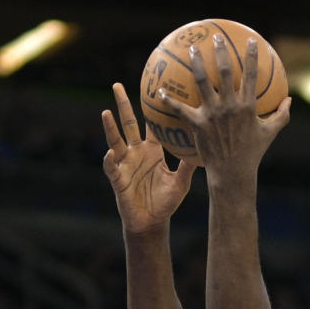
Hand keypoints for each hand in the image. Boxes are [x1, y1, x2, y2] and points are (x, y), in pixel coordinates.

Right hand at [102, 82, 195, 235]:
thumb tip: (203, 147)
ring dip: (110, 128)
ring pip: (115, 141)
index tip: (153, 88)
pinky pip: (112, 168)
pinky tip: (111, 154)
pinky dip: (110, 161)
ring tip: (106, 113)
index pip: (150, 124)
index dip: (151, 109)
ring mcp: (125, 164)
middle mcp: (136, 153)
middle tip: (117, 85)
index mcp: (152, 151)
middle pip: (128, 124)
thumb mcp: (180, 183)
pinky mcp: (117, 179)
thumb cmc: (166, 203)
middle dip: (122, 104)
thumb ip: (187, 166)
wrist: (152, 223)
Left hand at [160, 35, 289, 178]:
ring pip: (202, 81)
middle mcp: (229, 106)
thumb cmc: (252, 154)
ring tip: (192, 49)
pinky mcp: (198, 124)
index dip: (252, 56)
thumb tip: (289, 100)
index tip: (252, 41)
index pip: (251, 75)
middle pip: (224, 71)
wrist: (233, 174)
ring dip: (196, 63)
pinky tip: (160, 91)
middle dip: (220, 51)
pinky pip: (181, 109)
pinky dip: (169, 100)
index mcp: (247, 106)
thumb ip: (281, 115)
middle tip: (216, 37)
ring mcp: (212, 114)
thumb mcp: (270, 134)